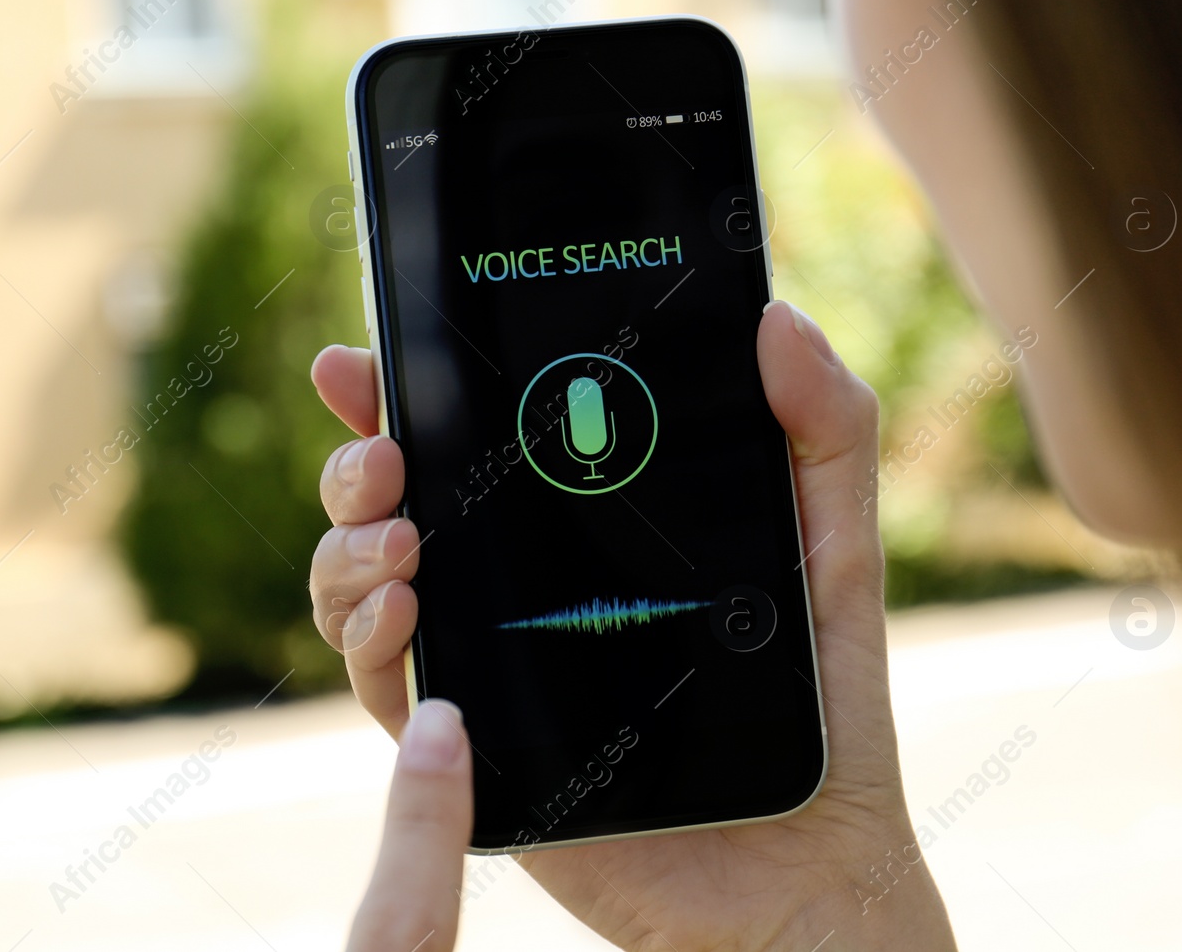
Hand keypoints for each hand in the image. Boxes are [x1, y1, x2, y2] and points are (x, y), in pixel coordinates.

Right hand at [313, 301, 957, 951]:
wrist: (804, 860)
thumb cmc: (822, 700)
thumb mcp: (832, 546)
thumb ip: (826, 432)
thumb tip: (782, 320)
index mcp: (584, 522)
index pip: (476, 437)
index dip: (403, 395)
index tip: (361, 362)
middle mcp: (521, 579)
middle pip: (396, 500)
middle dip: (360, 463)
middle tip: (384, 454)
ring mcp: (492, 656)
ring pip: (367, 583)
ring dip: (350, 550)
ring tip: (401, 541)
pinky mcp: (477, 742)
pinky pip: (386, 686)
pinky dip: (368, 643)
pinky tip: (403, 614)